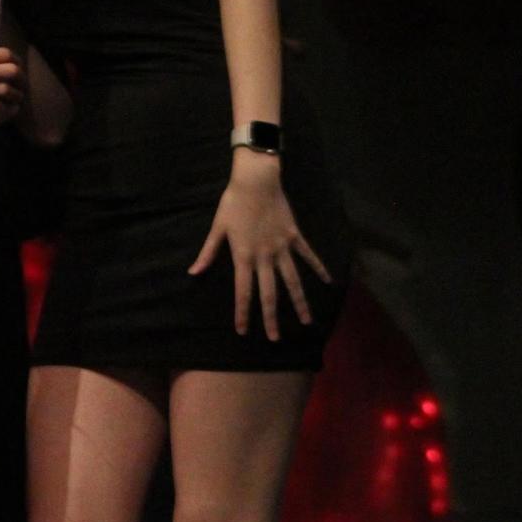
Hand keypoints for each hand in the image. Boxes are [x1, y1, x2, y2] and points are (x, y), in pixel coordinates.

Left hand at [188, 149, 330, 340]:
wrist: (256, 182)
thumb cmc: (233, 204)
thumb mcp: (217, 228)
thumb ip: (208, 253)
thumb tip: (194, 272)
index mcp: (244, 256)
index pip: (243, 291)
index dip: (243, 312)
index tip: (244, 331)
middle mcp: (265, 257)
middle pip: (270, 293)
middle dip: (271, 317)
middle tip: (275, 338)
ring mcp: (282, 248)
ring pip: (293, 281)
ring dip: (299, 302)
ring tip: (306, 321)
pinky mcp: (295, 237)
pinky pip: (308, 256)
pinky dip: (319, 269)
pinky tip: (328, 282)